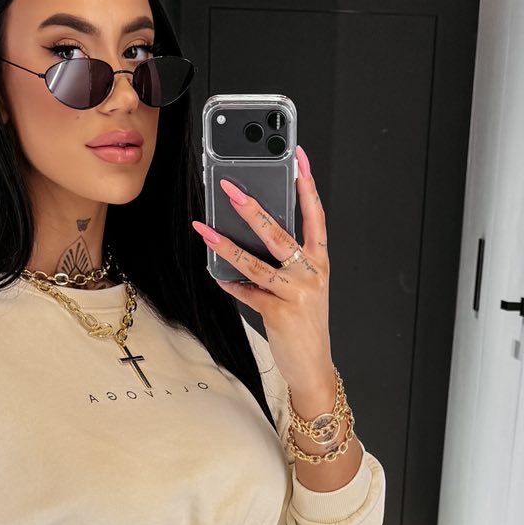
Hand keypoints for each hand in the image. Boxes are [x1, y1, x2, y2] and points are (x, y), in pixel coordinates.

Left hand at [192, 145, 334, 404]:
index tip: (299, 159)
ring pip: (254, 261)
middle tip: (230, 188)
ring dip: (225, 244)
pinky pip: (247, 291)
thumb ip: (285, 263)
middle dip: (252, 208)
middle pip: (278, 232)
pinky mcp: (278, 311)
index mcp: (319, 261)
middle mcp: (310, 272)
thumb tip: (250, 239)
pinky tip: (218, 276)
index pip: (316, 216)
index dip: (308, 186)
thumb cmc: (306, 324)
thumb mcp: (304, 287)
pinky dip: (231, 284)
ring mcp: (295, 291)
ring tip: (204, 228)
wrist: (312, 365)